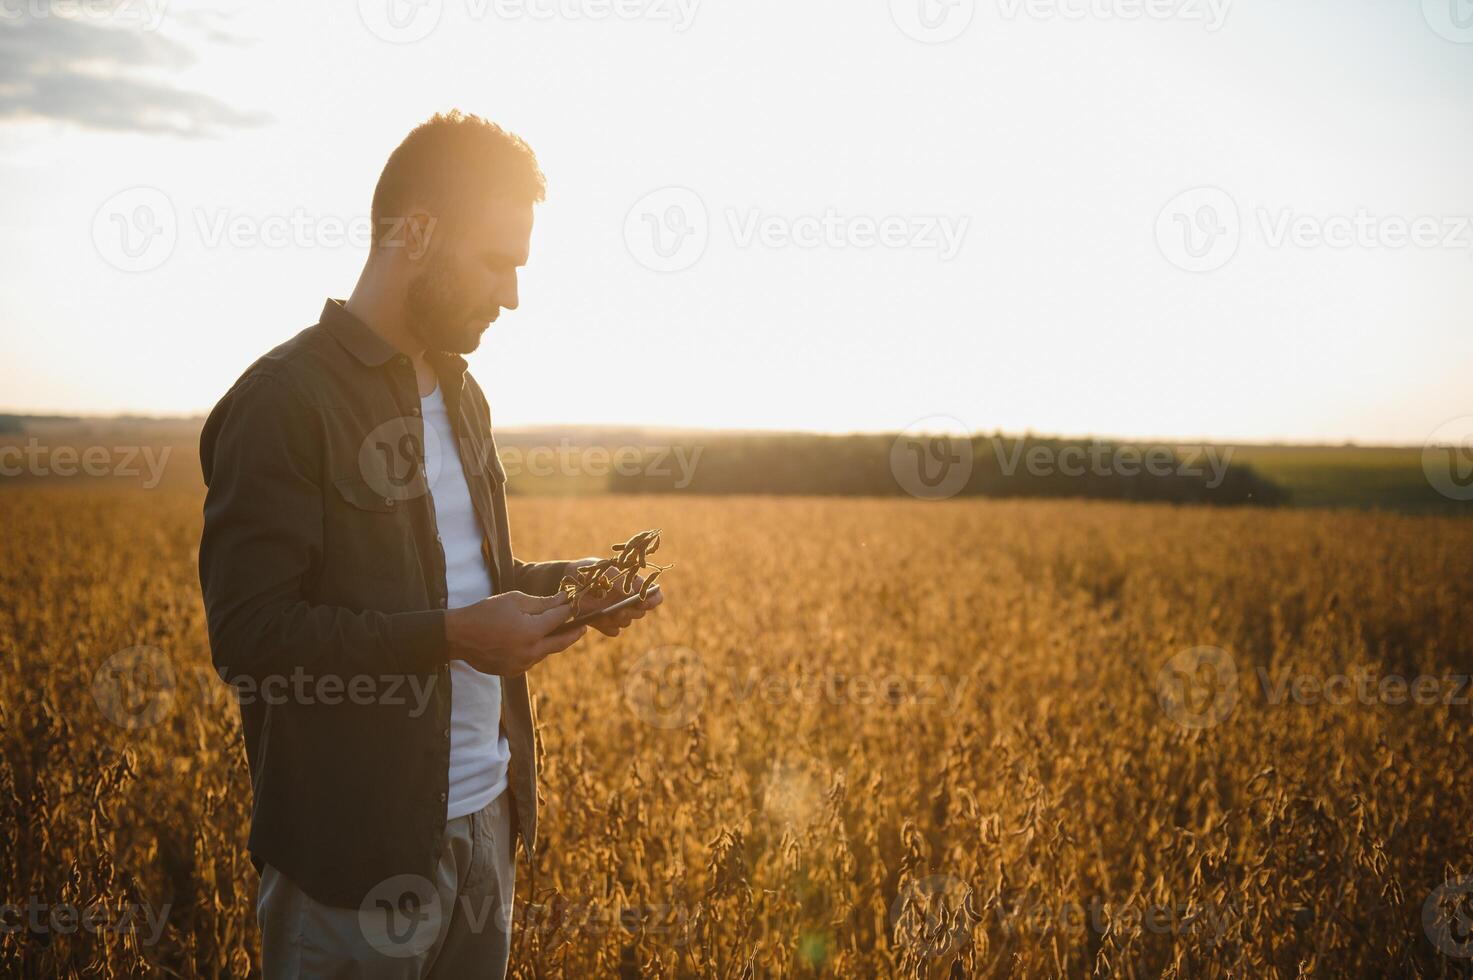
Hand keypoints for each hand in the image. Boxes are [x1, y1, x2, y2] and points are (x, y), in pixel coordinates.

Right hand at [445, 591, 585, 675]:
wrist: (458, 636)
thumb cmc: (486, 613)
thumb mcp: (515, 601)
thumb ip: (542, 602)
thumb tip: (563, 600)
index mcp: (532, 632)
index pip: (560, 619)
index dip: (568, 610)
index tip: (574, 603)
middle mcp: (531, 652)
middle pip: (562, 642)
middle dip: (574, 632)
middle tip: (583, 626)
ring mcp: (522, 664)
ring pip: (546, 652)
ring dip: (552, 641)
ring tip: (557, 630)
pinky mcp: (514, 671)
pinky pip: (532, 660)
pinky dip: (536, 650)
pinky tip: (533, 641)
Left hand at [566, 556, 665, 637]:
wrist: (569, 580)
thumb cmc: (592, 570)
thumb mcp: (604, 570)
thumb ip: (619, 579)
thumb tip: (632, 592)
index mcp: (634, 586)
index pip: (654, 596)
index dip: (653, 600)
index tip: (644, 601)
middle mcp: (628, 601)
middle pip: (640, 612)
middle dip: (631, 611)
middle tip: (620, 609)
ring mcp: (617, 613)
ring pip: (626, 622)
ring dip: (617, 619)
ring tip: (604, 613)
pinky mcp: (605, 624)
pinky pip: (613, 631)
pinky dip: (606, 627)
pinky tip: (596, 619)